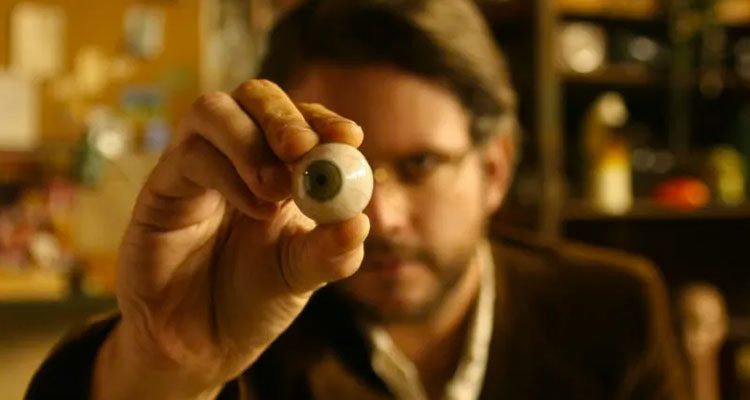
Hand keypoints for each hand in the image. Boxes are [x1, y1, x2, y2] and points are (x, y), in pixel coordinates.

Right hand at [92, 80, 369, 398]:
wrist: (198, 342)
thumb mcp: (303, 275)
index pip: (302, 121)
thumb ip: (331, 251)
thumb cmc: (255, 300)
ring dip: (250, 142)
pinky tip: (252, 208)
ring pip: (213, 110)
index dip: (324, 121)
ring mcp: (198, 165)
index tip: (349, 138)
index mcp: (281, 168)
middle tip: (304, 149)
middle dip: (284, 117)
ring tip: (276, 192)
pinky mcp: (163, 185)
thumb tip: (360, 222)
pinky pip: (189, 155)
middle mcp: (239, 156)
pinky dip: (227, 173)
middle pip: (256, 96)